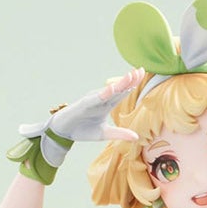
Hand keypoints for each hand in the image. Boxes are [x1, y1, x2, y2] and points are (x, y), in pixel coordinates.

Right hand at [20, 68, 143, 145]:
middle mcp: (101, 99)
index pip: (122, 92)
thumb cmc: (83, 129)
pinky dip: (104, 93)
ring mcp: (93, 100)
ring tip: (131, 75)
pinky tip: (112, 89)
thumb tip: (136, 137)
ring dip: (120, 83)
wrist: (64, 132)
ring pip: (109, 91)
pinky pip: (95, 98)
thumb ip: (120, 134)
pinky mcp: (84, 104)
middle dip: (129, 80)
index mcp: (107, 104)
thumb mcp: (104, 134)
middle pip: (118, 88)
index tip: (142, 73)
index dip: (132, 83)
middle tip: (141, 70)